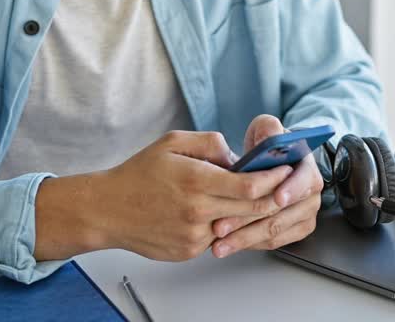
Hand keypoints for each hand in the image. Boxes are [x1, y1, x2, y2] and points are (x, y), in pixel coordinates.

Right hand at [34, 131, 291, 261]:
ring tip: (249, 197)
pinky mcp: (189, 251)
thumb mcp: (173, 142)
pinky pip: (217, 238)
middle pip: (252, 209)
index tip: (286, 170)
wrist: (107, 210)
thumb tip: (239, 157)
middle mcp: (197, 211)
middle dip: (273, 196)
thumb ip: (210, 143)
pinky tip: (215, 212)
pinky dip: (223, 225)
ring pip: (236, 225)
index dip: (275, 178)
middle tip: (284, 185)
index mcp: (196, 180)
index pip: (251, 185)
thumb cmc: (139, 174)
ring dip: (247, 213)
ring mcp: (194, 235)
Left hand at [209, 114, 323, 257]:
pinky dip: (250, 245)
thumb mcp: (267, 129)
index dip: (291, 189)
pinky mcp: (295, 230)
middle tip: (222, 227)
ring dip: (245, 239)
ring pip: (275, 231)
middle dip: (249, 222)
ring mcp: (305, 214)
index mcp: (308, 168)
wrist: (273, 163)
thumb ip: (269, 129)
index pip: (304, 180)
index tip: (276, 198)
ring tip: (219, 244)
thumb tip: (269, 139)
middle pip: (282, 213)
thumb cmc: (269, 147)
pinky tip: (229, 246)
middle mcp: (311, 194)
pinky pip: (273, 243)